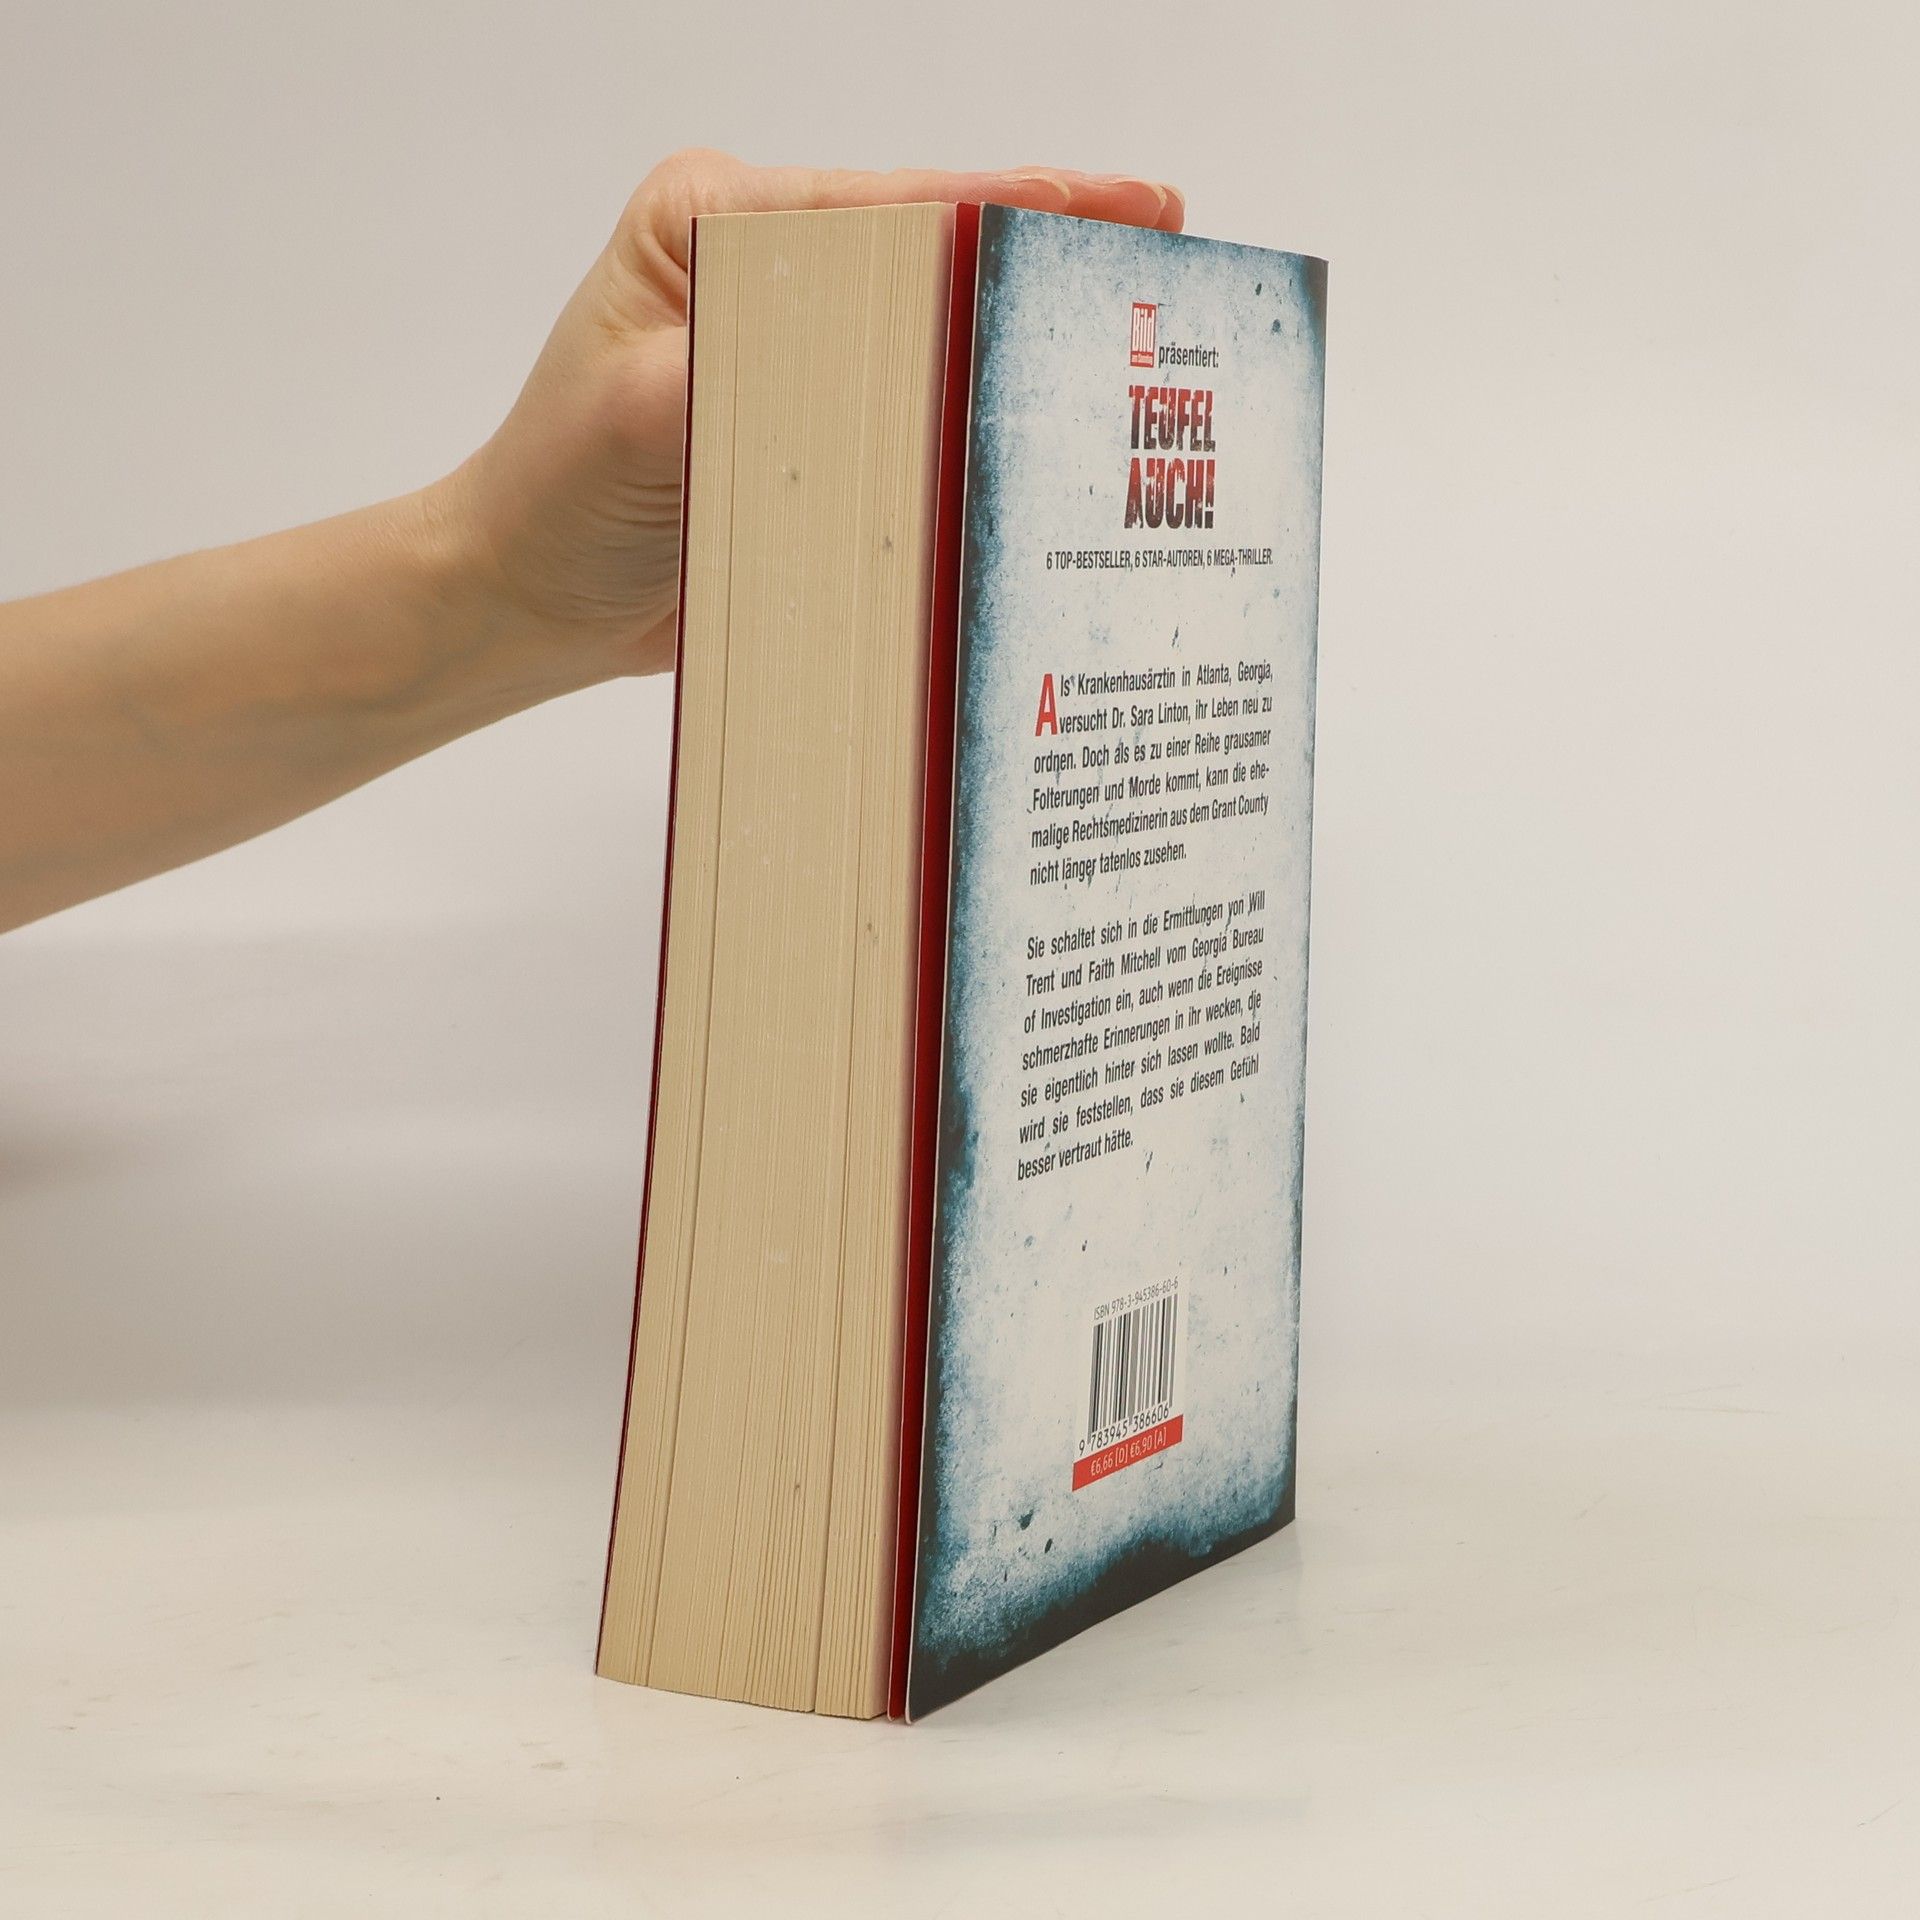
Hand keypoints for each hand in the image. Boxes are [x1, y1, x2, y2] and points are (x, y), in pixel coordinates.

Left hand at [439, 150, 1183, 683]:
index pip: (893, 206)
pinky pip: (915, 422)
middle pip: (935, 258)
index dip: (1016, 204)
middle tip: (1163, 256)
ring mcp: (800, 358)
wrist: (526, 602)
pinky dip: (980, 430)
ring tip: (1133, 342)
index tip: (1119, 206)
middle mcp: (768, 276)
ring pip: (936, 338)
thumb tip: (867, 365)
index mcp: (718, 224)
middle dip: (1045, 258)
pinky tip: (1050, 438)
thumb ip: (747, 370)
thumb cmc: (556, 495)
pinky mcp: (819, 434)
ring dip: (1024, 345)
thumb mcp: (638, 413)